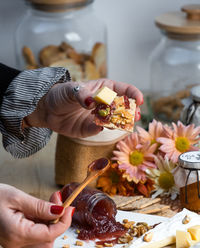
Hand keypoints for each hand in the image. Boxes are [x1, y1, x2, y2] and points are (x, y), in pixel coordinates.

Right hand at [0, 184, 73, 247]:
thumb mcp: (17, 197)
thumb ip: (40, 206)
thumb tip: (60, 211)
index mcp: (17, 234)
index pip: (51, 234)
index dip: (64, 221)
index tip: (69, 207)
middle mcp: (16, 243)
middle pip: (49, 239)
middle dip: (58, 220)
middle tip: (58, 200)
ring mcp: (14, 242)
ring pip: (43, 238)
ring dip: (50, 221)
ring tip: (49, 201)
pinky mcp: (14, 238)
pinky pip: (34, 234)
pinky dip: (41, 222)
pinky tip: (39, 208)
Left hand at [24, 78, 142, 138]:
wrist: (48, 109)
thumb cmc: (62, 94)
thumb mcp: (71, 90)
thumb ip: (82, 95)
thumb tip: (91, 102)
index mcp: (105, 89)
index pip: (125, 90)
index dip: (134, 94)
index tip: (139, 100)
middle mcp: (105, 104)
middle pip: (124, 108)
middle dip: (132, 112)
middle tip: (136, 117)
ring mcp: (99, 117)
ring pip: (114, 121)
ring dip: (119, 123)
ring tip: (122, 123)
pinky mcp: (91, 129)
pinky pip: (99, 130)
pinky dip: (100, 129)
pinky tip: (99, 126)